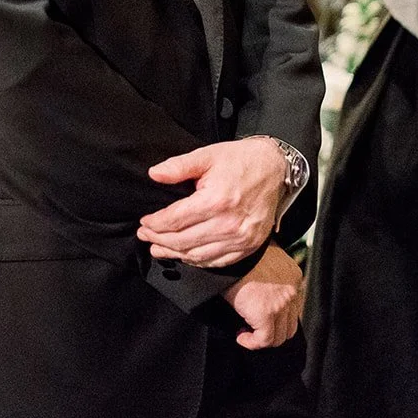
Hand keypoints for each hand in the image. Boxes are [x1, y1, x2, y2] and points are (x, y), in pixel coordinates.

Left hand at [137, 138, 286, 267]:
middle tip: (144, 236)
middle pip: (183, 241)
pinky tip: (185, 255)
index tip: (143, 223)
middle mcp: (229, 224)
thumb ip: (179, 166)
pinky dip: (197, 261)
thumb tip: (154, 174)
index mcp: (216, 200)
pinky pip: (217, 262)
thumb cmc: (239, 160)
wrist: (274, 168)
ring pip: (198, 256)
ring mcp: (241, 239)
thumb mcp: (207, 155)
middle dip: (159, 240)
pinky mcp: (249, 247)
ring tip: (158, 248)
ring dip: (174, 254)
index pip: (176, 219)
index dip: (155, 223)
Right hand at [221, 242, 302, 349]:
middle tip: (253, 328)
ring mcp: (281, 303)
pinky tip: (240, 336)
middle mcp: (292, 291)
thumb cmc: (241, 253)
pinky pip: (263, 340)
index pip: (293, 310)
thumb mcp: (264, 261)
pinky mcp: (265, 313)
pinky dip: (251, 343)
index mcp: (294, 276)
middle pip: (289, 327)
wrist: (231, 247)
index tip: (261, 319)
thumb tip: (263, 297)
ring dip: (261, 339)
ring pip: (278, 338)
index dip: (277, 320)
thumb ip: (272, 278)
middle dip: (271, 332)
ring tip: (245, 332)